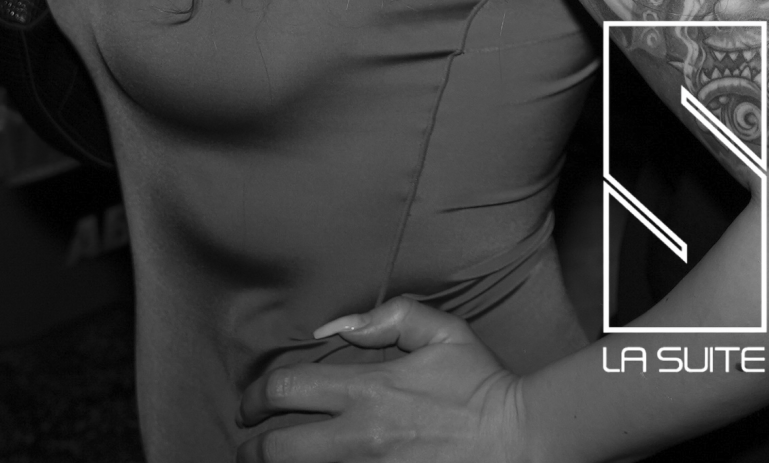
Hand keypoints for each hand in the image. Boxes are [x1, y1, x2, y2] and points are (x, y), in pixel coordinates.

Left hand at [251, 300, 528, 462]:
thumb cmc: (481, 384)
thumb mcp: (442, 332)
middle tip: (248, 444)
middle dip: (250, 447)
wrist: (519, 439)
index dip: (254, 398)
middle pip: (273, 450)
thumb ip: (387, 318)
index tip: (251, 406)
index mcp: (369, 390)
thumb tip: (333, 327)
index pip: (284, 390)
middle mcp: (359, 437)